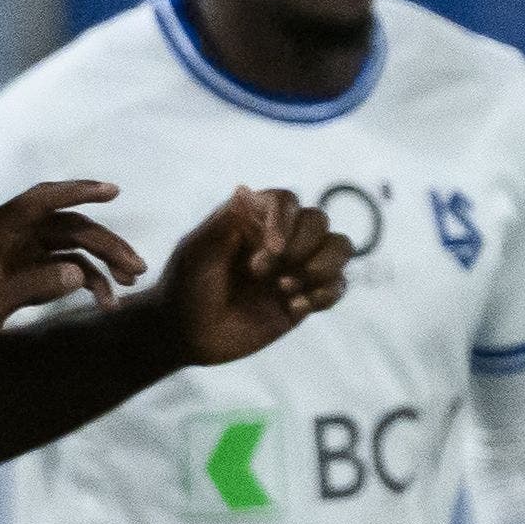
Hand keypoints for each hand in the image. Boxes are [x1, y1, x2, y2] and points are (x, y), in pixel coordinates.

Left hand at [0, 178, 147, 368]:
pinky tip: (101, 300)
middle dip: (105, 244)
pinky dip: (81, 282)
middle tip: (136, 268)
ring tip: (126, 287)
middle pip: (68, 228)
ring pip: (68, 249)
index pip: (45, 199)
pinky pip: (59, 271)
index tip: (114, 192)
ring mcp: (15, 256)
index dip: (80, 191)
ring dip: (98, 265)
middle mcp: (10, 236)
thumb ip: (36, 285)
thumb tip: (79, 272)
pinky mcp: (17, 278)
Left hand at [154, 185, 355, 369]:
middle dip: (300, 247)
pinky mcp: (307, 297)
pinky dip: (325, 295)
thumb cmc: (184, 287)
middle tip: (261, 274)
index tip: (273, 249)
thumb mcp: (195, 255)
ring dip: (323, 266)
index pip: (287, 201)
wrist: (186, 334)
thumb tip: (245, 189)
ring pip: (339, 247)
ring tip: (287, 288)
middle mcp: (281, 238)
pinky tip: (293, 307)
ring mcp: (296, 267)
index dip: (286, 221)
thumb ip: (223, 224)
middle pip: (318, 221)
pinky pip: (338, 286)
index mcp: (253, 219)